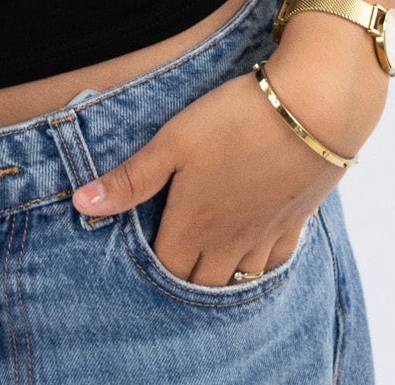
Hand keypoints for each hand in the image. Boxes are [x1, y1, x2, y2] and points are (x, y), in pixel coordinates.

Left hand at [69, 37, 384, 286]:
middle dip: (184, 281)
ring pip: (240, 279)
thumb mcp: (173, 141)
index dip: (151, 265)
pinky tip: (254, 259)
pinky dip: (260, 268)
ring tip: (205, 269)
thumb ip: (131, 178)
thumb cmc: (235, 119)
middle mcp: (230, 240)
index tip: (140, 254)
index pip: (166, 267)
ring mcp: (266, 234)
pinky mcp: (296, 220)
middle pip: (202, 284)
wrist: (313, 109)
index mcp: (195, 223)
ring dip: (220, 280)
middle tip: (171, 264)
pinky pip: (276, 263)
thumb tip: (81, 204)